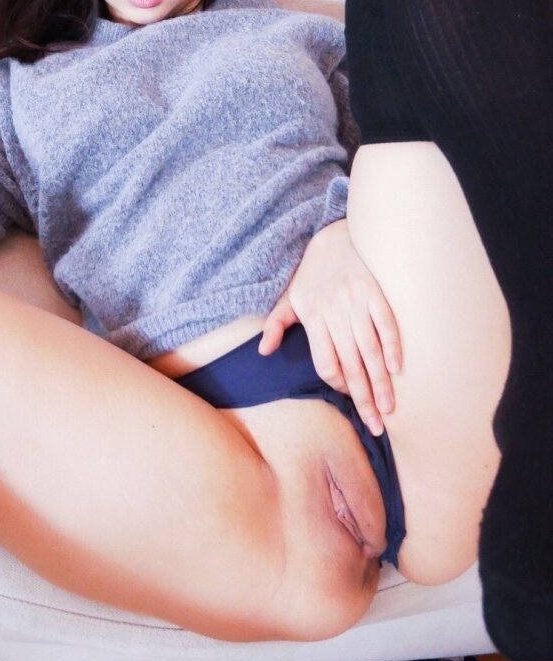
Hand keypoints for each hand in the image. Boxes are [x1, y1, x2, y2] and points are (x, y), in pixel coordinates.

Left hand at [258, 218, 401, 436]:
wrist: (335, 236)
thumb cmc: (312, 273)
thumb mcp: (289, 297)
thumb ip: (276, 324)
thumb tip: (263, 352)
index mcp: (313, 317)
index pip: (326, 363)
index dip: (337, 383)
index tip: (348, 396)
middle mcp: (335, 312)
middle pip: (350, 364)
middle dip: (363, 398)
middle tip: (375, 425)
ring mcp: (357, 302)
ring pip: (370, 350)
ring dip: (381, 382)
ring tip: (388, 408)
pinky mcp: (376, 292)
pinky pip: (386, 324)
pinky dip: (392, 346)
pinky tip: (397, 368)